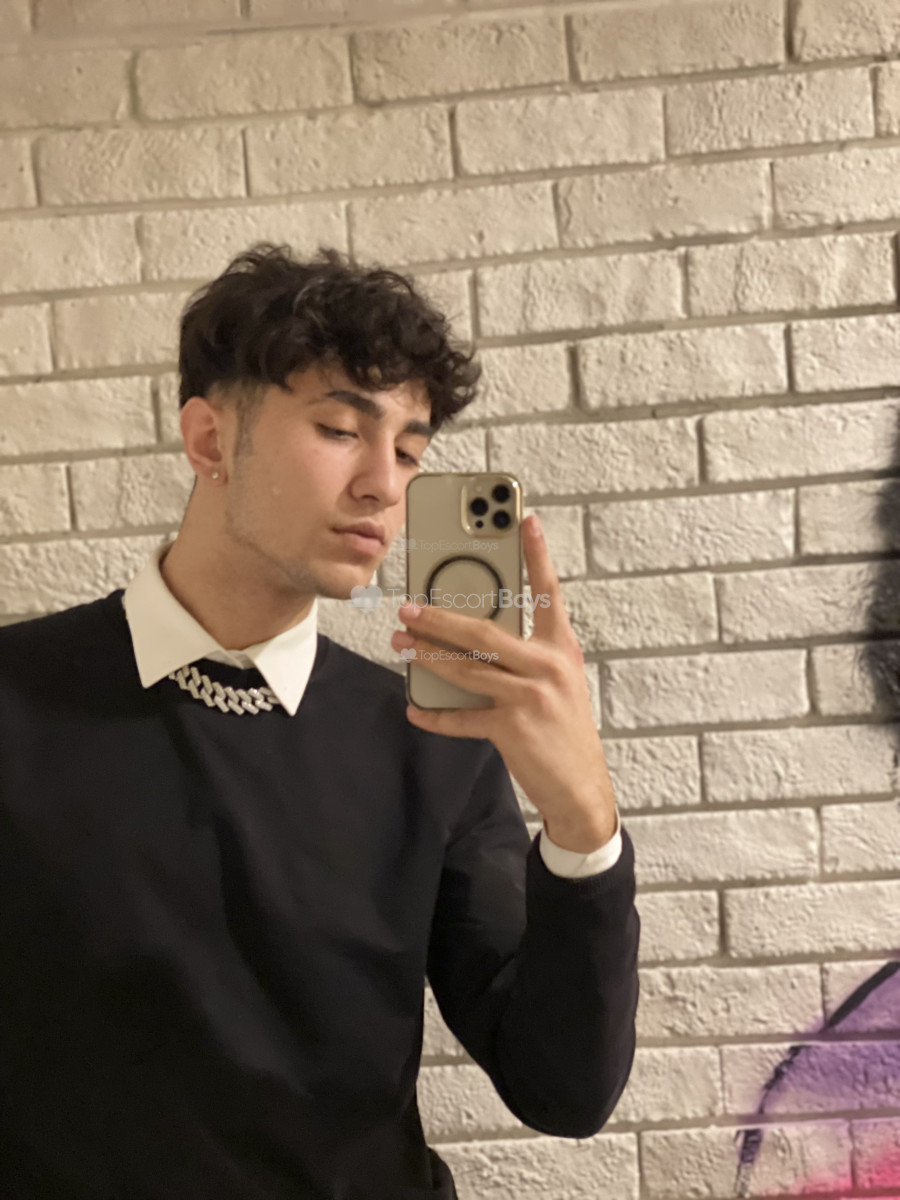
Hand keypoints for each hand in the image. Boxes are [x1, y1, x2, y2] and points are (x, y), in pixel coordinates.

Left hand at [391, 514, 616, 852]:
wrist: (581, 789)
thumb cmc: (564, 729)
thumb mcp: (558, 683)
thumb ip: (525, 655)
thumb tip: (472, 639)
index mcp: (562, 648)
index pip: (549, 593)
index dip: (537, 555)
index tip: (524, 518)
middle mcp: (548, 666)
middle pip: (484, 631)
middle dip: (440, 617)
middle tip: (408, 606)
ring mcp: (530, 697)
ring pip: (466, 668)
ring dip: (427, 656)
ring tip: (401, 644)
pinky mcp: (512, 728)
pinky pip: (462, 717)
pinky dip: (435, 715)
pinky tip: (414, 708)